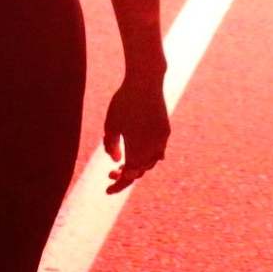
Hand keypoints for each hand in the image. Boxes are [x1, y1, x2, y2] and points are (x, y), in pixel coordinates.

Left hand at [102, 74, 170, 192]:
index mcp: (137, 149)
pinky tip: (141, 154)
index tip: (107, 190)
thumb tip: (117, 161)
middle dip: (126, 175)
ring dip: (138, 165)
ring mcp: (162, 139)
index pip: (129, 176)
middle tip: (111, 174)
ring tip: (124, 164)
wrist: (146, 81)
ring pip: (151, 162)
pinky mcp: (165, 130)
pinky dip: (149, 155)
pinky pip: (158, 150)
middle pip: (140, 170)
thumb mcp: (111, 124)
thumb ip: (111, 145)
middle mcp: (152, 147)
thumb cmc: (123, 102)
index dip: (118, 185)